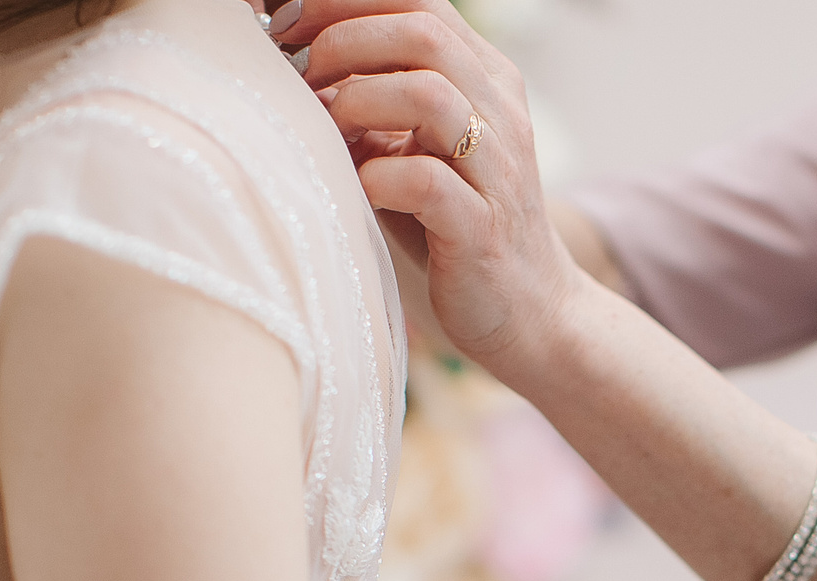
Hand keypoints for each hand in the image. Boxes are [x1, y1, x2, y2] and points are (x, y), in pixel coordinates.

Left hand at [280, 0, 589, 378]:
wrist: (530, 313)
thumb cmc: (452, 229)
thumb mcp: (416, 149)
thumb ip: (373, 104)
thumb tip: (292, 66)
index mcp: (485, 80)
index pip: (417, 2)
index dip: (343, 2)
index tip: (286, 27)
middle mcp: (500, 113)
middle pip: (423, 32)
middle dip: (343, 41)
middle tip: (298, 74)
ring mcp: (497, 171)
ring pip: (430, 95)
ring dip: (358, 102)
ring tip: (329, 131)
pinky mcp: (483, 230)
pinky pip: (426, 182)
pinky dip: (377, 177)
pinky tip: (360, 190)